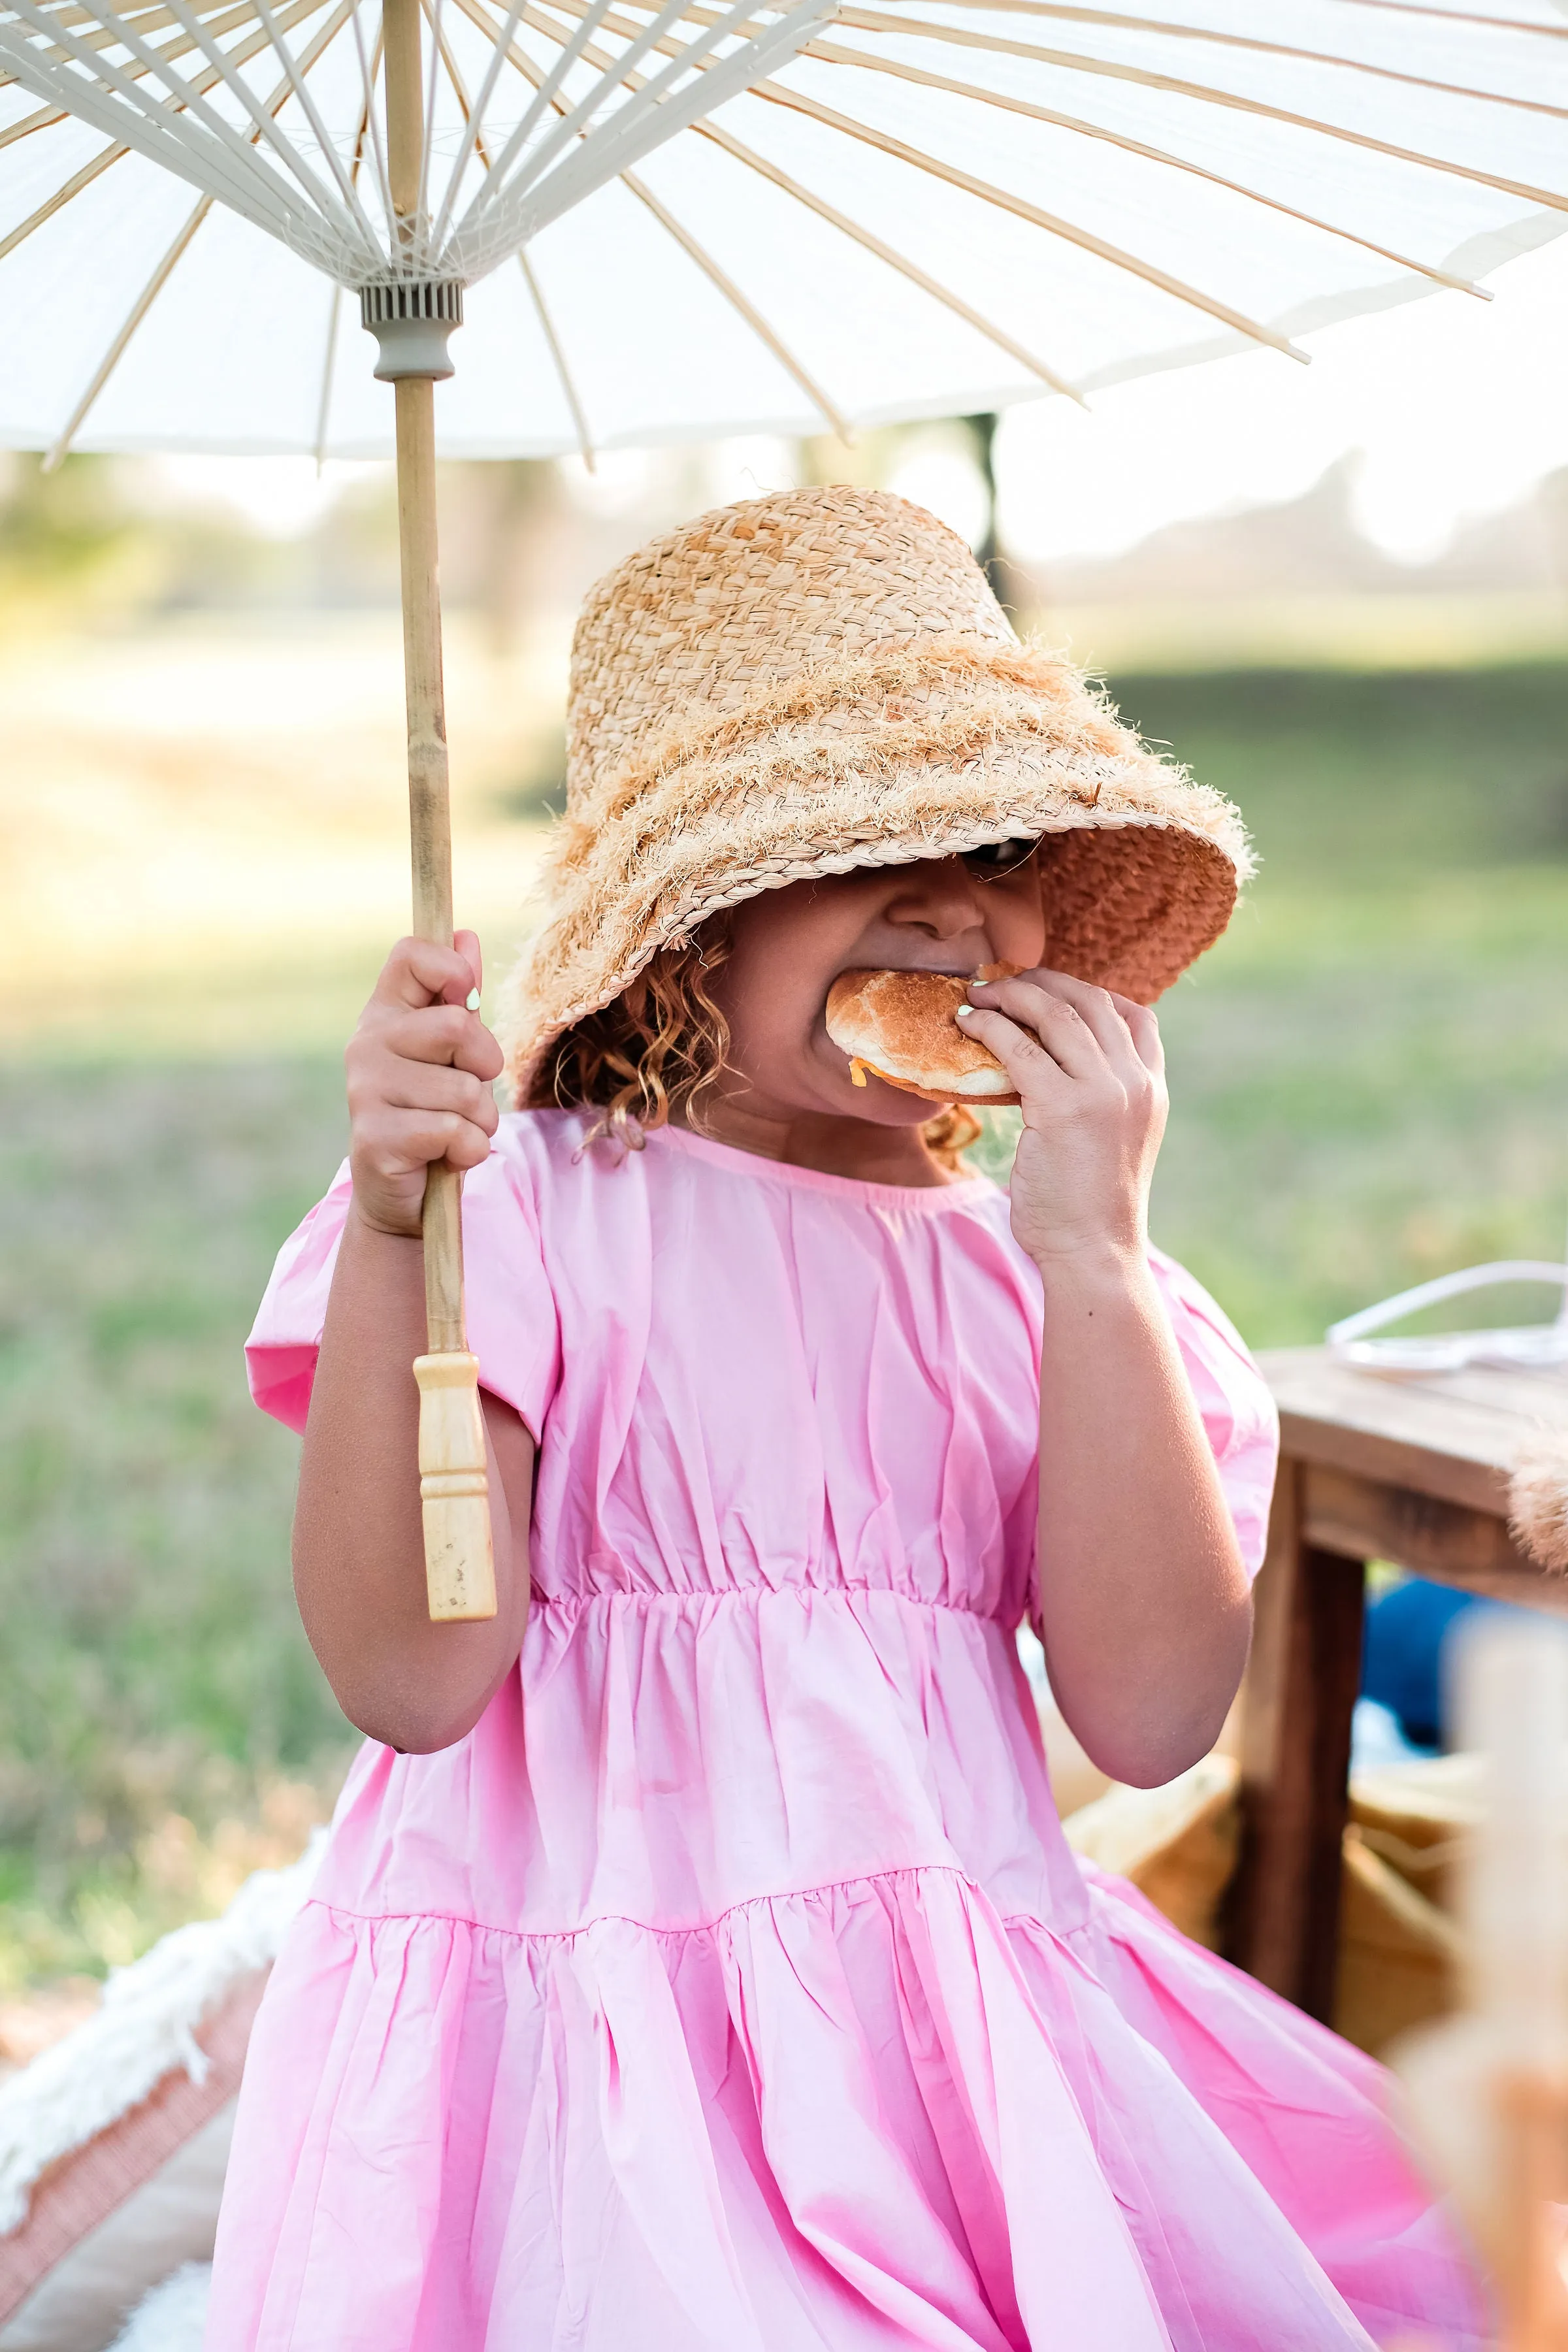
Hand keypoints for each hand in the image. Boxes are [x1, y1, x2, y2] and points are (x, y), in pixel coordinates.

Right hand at [346, 932, 502, 1237]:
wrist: (402, 1195)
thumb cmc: (433, 1115)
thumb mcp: (451, 1056)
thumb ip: (459, 1000)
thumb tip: (466, 936)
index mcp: (385, 1014)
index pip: (412, 955)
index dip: (452, 970)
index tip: (465, 1002)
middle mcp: (366, 1044)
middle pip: (457, 1026)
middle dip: (485, 1066)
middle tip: (469, 1091)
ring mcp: (366, 1091)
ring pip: (464, 1090)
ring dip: (480, 1120)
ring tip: (455, 1131)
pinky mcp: (377, 1138)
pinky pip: (454, 1133)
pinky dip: (468, 1151)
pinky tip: (445, 1157)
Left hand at [956, 968, 1166, 1269]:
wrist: (1095, 1253)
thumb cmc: (1092, 1208)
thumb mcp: (1115, 1142)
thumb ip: (1100, 1101)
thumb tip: (1051, 1072)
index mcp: (1153, 1089)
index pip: (1137, 1015)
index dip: (1090, 992)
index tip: (1051, 990)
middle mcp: (1135, 1082)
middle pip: (1092, 1001)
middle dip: (1044, 982)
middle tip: (1003, 981)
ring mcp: (1103, 1092)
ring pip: (1056, 1013)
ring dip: (1012, 994)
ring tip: (978, 993)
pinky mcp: (1063, 1108)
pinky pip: (1019, 1047)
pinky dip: (989, 1026)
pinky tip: (968, 1023)